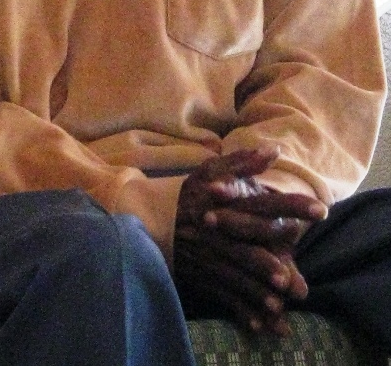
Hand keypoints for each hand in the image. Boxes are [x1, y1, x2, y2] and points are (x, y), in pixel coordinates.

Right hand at [173, 147, 326, 334]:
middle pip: (247, 245)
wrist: (156, 218)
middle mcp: (221, 229)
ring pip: (236, 275)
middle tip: (287, 278)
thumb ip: (243, 161)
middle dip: (265, 261)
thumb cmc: (192, 193)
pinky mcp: (205, 276)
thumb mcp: (211, 170)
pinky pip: (224, 295)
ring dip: (255, 291)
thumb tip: (274, 151)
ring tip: (277, 306)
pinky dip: (241, 311)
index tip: (321, 210)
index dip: (292, 206)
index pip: (265, 203)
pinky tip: (259, 326)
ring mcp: (211, 255)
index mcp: (229, 202)